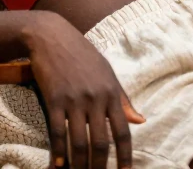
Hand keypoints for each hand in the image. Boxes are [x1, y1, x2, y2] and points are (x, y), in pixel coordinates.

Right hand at [24, 13, 144, 168]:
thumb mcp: (107, 73)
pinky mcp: (53, 99)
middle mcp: (95, 98)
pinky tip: (59, 165)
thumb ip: (123, 99)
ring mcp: (73, 99)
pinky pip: (57, 132)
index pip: (123, 131)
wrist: (52, 35)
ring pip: (79, 142)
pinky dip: (58, 152)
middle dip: (101, 166)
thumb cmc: (82, 54)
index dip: (126, 156)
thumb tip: (141, 121)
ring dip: (80, 164)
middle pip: (101, 142)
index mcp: (112, 92)